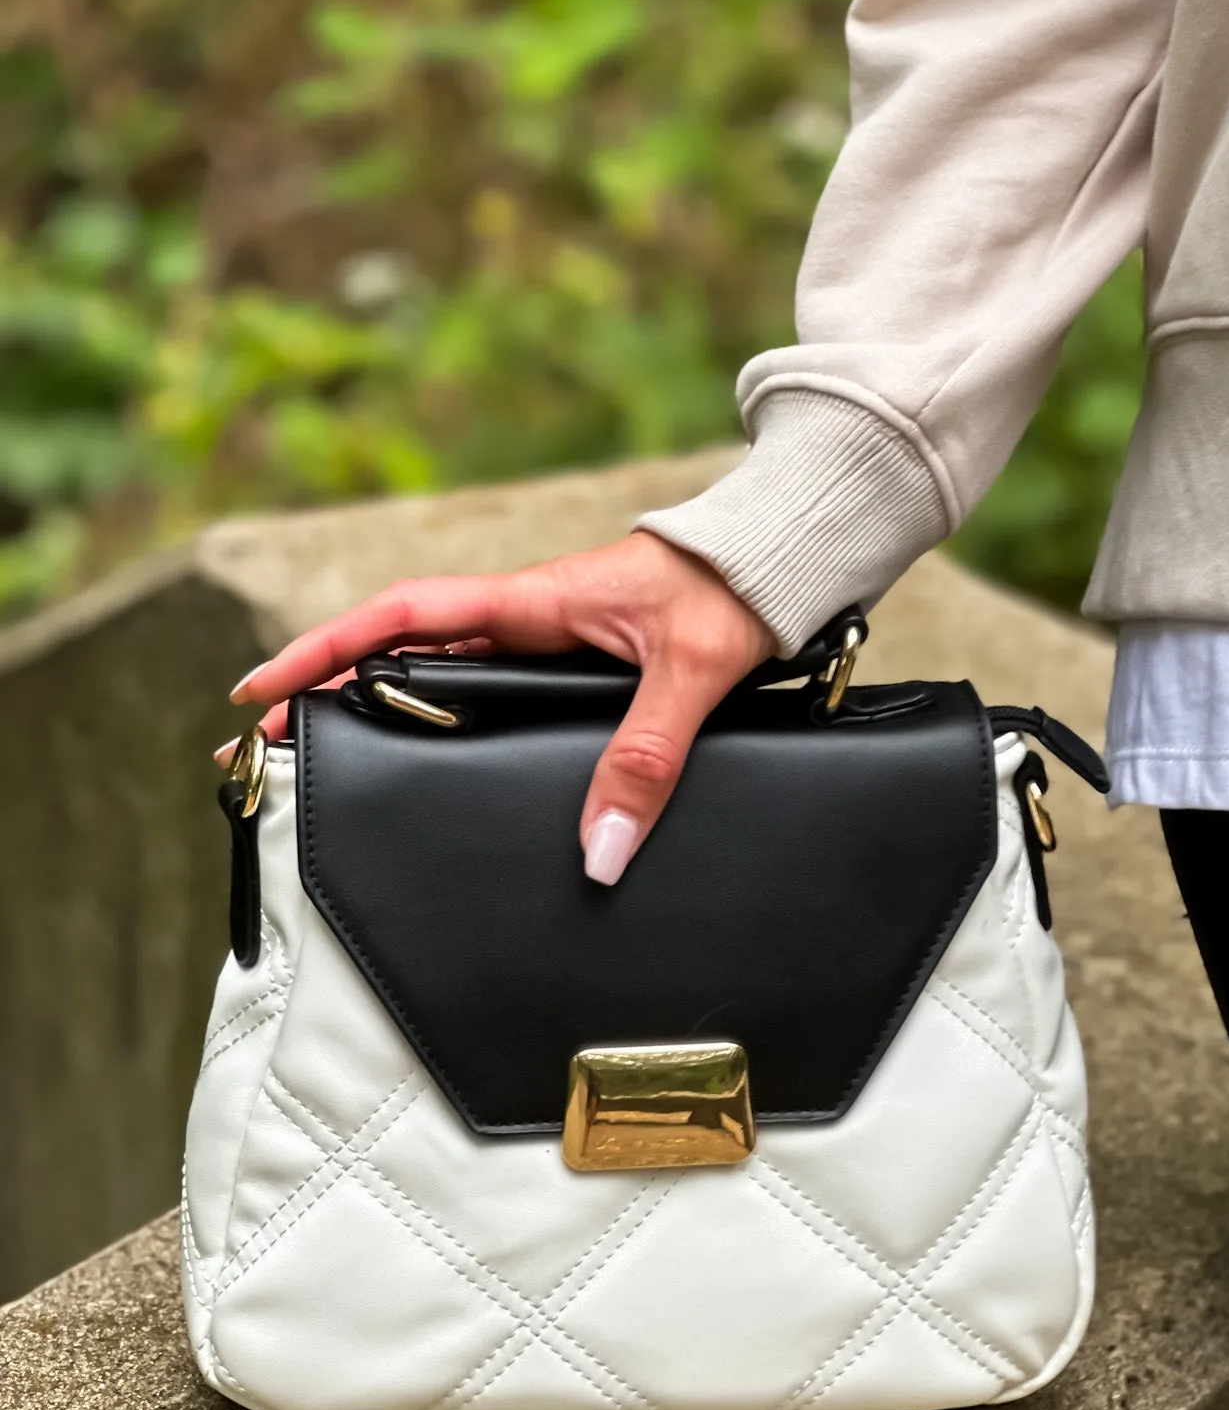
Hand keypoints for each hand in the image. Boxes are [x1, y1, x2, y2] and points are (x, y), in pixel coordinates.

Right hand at [219, 532, 775, 882]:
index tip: (264, 685)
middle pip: (401, 648)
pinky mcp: (573, 660)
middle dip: (329, 686)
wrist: (783, 558)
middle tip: (268, 741)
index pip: (405, 617)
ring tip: (326, 754)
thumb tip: (600, 850)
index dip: (329, 648)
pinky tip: (429, 751)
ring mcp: (546, 638)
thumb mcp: (692, 673)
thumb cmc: (736, 591)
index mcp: (534, 601)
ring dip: (379, 702)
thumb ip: (647, 758)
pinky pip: (488, 686)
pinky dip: (440, 713)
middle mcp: (526, 617)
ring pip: (441, 670)